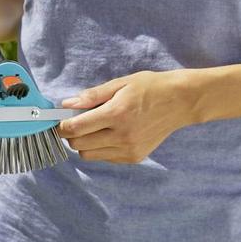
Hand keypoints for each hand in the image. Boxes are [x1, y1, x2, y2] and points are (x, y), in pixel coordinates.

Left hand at [57, 70, 198, 163]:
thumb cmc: (150, 88)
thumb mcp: (121, 83)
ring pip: (88, 155)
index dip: (62, 126)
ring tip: (95, 128)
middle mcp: (122, 135)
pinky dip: (100, 148)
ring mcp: (129, 149)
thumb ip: (92, 96)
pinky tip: (109, 134)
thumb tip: (67, 105)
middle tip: (75, 122)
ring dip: (85, 143)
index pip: (76, 129)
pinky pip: (104, 158)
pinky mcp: (135, 157)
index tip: (59, 121)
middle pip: (78, 145)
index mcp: (116, 114)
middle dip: (71, 134)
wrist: (180, 102)